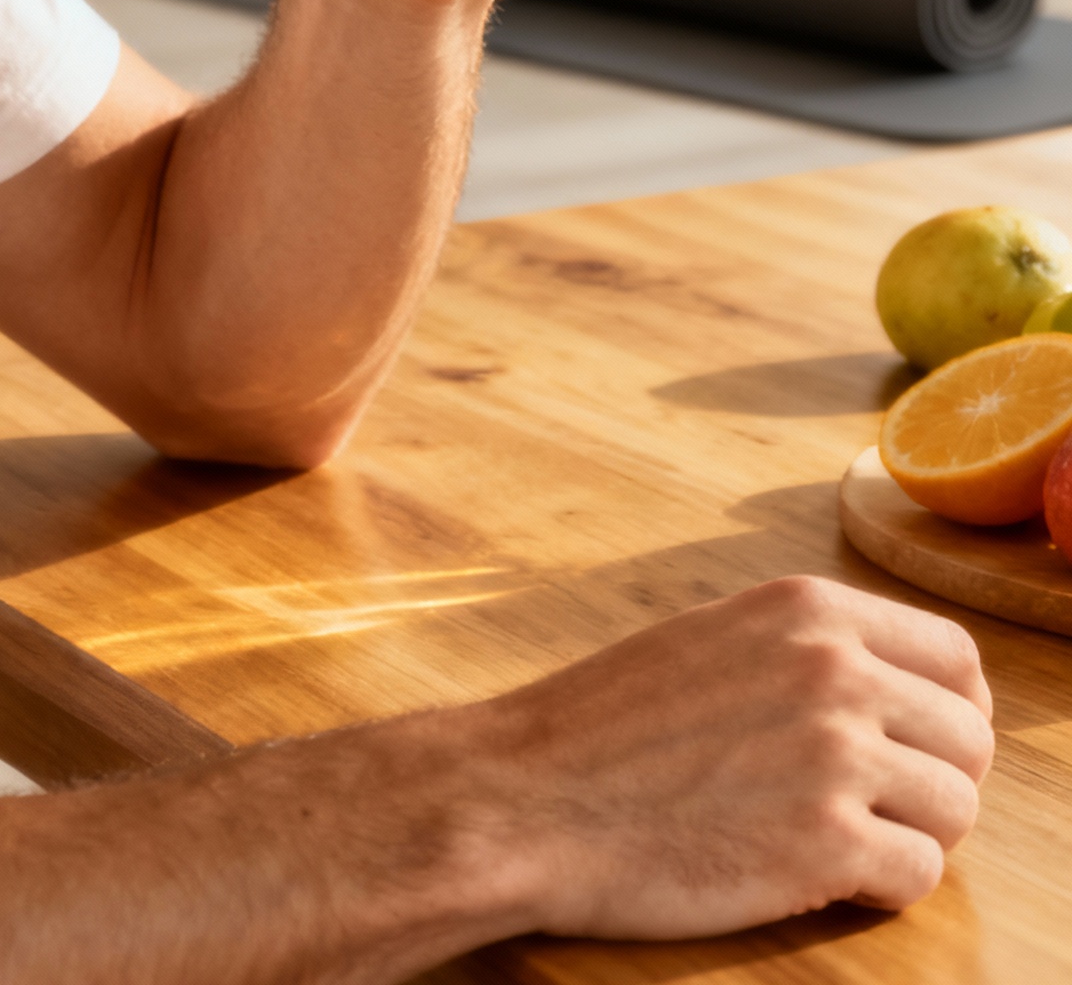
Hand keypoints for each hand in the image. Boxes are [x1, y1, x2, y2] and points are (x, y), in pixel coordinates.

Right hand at [465, 576, 992, 941]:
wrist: (529, 796)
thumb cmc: (606, 726)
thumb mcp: (715, 641)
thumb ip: (805, 651)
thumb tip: (895, 687)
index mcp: (808, 609)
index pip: (955, 657)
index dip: (953, 711)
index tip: (927, 745)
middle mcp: (835, 669)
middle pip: (969, 739)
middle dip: (936, 781)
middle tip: (878, 808)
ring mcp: (835, 756)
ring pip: (955, 810)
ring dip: (911, 836)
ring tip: (842, 844)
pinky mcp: (825, 845)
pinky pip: (919, 875)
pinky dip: (880, 888)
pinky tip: (820, 878)